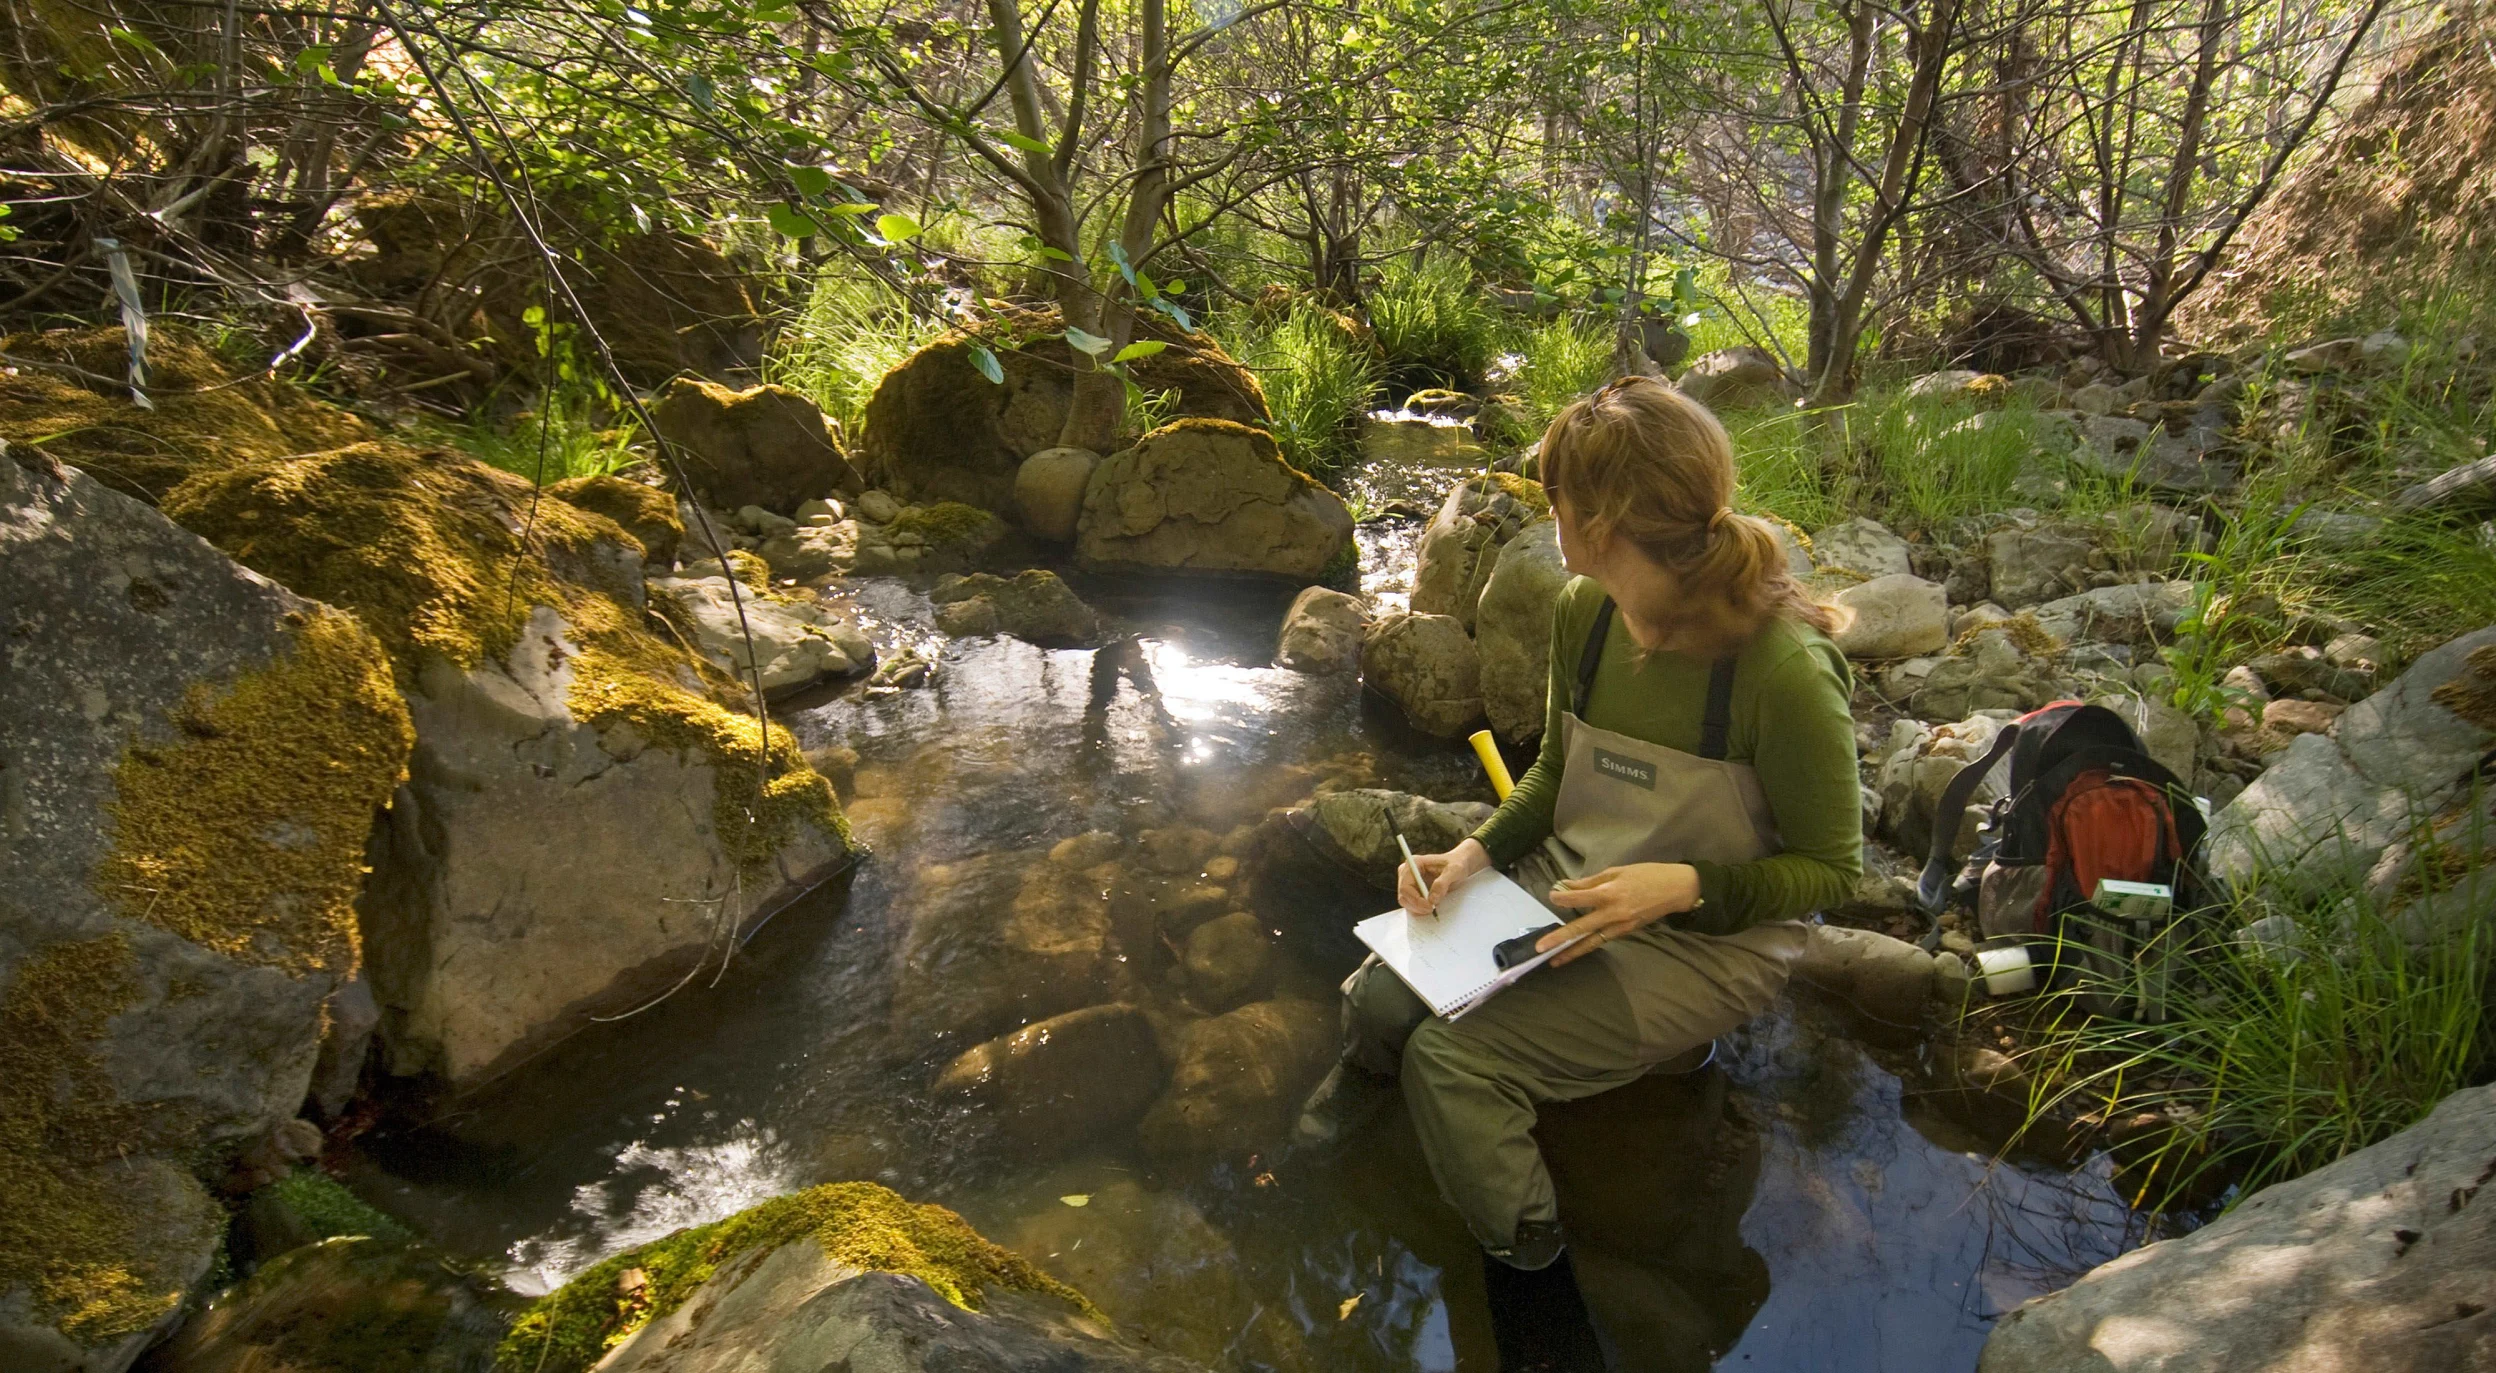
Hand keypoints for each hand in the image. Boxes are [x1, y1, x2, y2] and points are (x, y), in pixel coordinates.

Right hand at [1399, 837, 1489, 916]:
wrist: (1460, 865)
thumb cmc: (1456, 864)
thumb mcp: (1454, 871)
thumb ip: (1442, 884)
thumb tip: (1432, 899)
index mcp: (1414, 863)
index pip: (1405, 886)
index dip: (1415, 899)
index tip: (1429, 906)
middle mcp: (1408, 872)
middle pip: (1403, 895)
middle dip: (1416, 905)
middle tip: (1432, 910)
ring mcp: (1410, 882)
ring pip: (1406, 901)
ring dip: (1417, 908)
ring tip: (1432, 908)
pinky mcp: (1414, 890)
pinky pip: (1411, 903)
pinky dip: (1419, 908)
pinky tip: (1430, 907)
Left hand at [1538, 863, 1700, 965]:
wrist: (1676, 890)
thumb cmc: (1646, 875)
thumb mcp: (1617, 871)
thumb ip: (1590, 882)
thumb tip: (1567, 886)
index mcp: (1610, 892)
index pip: (1579, 898)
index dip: (1563, 898)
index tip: (1552, 896)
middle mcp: (1613, 913)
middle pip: (1582, 927)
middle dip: (1560, 938)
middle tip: (1540, 948)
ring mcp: (1620, 926)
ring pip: (1591, 941)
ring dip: (1572, 951)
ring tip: (1554, 960)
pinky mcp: (1626, 932)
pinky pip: (1603, 940)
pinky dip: (1588, 945)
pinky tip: (1574, 950)